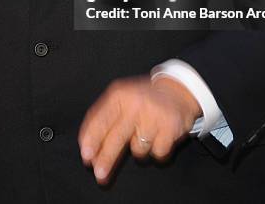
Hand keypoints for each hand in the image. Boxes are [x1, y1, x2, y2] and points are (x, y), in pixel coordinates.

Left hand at [78, 75, 201, 184]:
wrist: (178, 90)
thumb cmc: (143, 99)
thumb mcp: (121, 99)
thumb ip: (103, 119)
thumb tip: (88, 149)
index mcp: (119, 94)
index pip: (101, 119)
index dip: (92, 139)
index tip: (86, 156)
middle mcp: (136, 103)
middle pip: (117, 136)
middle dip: (106, 158)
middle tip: (99, 174)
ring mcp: (154, 115)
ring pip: (138, 149)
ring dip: (139, 149)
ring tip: (145, 133)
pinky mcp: (171, 127)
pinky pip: (157, 153)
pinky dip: (157, 149)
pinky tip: (159, 136)